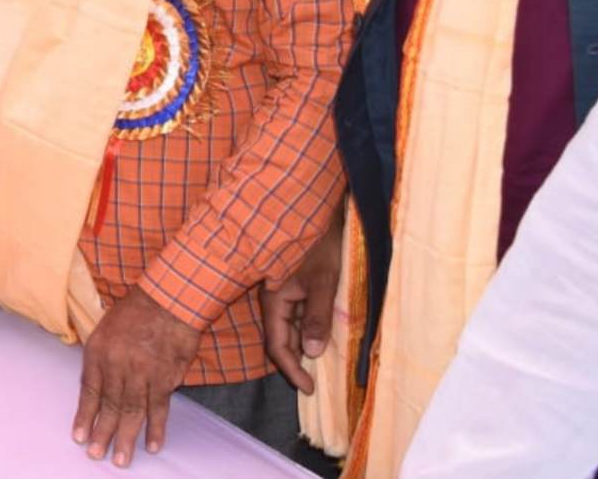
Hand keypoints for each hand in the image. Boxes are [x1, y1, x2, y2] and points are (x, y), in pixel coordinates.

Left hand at [72, 287, 201, 465]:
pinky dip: (156, 428)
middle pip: (109, 405)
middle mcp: (118, 364)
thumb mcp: (105, 327)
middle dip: (103, 433)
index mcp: (99, 351)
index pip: (89, 390)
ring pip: (132, 411)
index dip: (85, 415)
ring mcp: (142, 372)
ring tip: (121, 459)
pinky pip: (159, 407)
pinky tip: (152, 445)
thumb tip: (96, 388)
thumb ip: (100, 358)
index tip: (79, 436)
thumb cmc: (135, 312)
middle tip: (97, 455)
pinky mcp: (165, 377)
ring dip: (127, 437)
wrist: (170, 299)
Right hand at [264, 211, 343, 393]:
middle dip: (295, 362)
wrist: (313, 208)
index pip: (277, 345)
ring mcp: (281, 292)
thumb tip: (311, 352)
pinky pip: (295, 315)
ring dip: (301, 346)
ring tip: (320, 364)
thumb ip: (317, 317)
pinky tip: (319, 336)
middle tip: (316, 382)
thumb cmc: (320, 244)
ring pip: (287, 328)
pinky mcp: (292, 285)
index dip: (291, 370)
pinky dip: (306, 330)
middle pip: (279, 339)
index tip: (308, 389)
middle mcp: (272, 298)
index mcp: (274, 299)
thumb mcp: (325, 282)